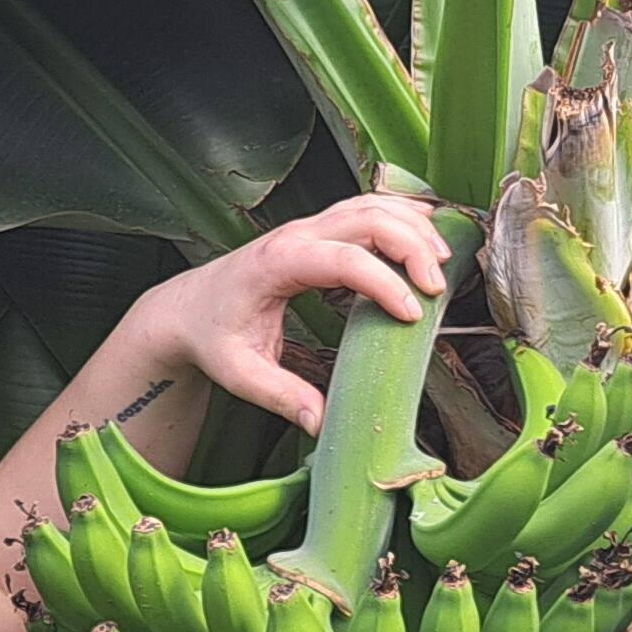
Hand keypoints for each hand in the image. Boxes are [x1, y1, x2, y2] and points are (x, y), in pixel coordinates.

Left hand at [133, 195, 450, 433]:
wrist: (187, 308)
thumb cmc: (213, 337)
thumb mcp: (241, 374)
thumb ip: (282, 397)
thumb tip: (323, 425)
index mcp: (278, 263)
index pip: (345, 259)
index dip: (384, 284)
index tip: (411, 317)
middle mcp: (295, 235)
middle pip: (368, 218)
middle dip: (411, 246)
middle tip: (437, 288)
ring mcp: (307, 226)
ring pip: (371, 205)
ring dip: (412, 226)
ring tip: (443, 262)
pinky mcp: (317, 229)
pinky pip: (366, 209)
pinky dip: (401, 215)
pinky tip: (428, 232)